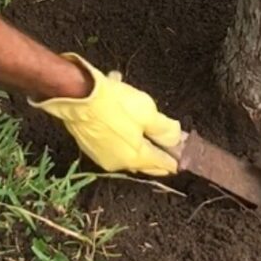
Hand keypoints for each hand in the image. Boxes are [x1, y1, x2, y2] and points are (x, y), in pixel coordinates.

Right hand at [30, 54, 181, 175]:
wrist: (76, 95)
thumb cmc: (113, 103)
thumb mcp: (148, 113)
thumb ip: (165, 130)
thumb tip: (175, 140)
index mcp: (135, 157)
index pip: (163, 164)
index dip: (175, 158)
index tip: (184, 154)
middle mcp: (118, 162)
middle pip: (144, 160)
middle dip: (156, 152)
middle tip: (168, 144)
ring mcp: (101, 154)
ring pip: (126, 149)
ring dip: (135, 139)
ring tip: (142, 125)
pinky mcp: (89, 144)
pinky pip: (111, 139)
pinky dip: (118, 131)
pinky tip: (119, 114)